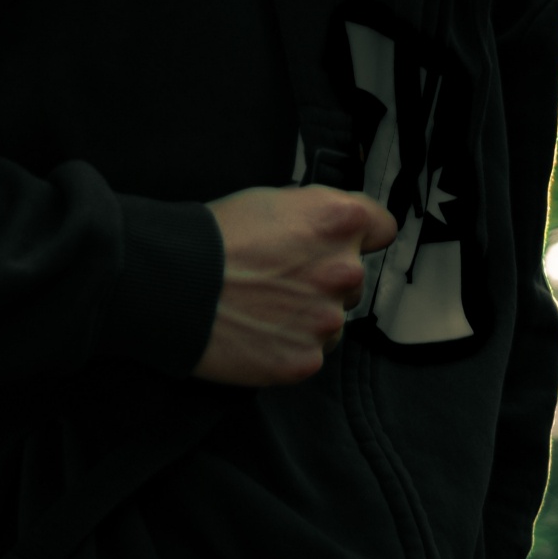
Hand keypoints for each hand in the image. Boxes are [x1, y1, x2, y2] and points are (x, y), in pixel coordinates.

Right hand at [195, 184, 397, 387]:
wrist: (175, 286)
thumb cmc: (216, 236)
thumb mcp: (275, 199)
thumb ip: (318, 212)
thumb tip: (335, 224)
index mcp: (339, 221)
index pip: (382, 227)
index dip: (361, 232)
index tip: (345, 241)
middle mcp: (344, 270)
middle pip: (354, 276)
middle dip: (326, 276)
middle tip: (282, 276)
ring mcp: (326, 320)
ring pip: (333, 318)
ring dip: (310, 314)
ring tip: (265, 306)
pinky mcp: (305, 360)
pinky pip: (311, 352)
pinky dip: (291, 344)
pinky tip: (260, 330)